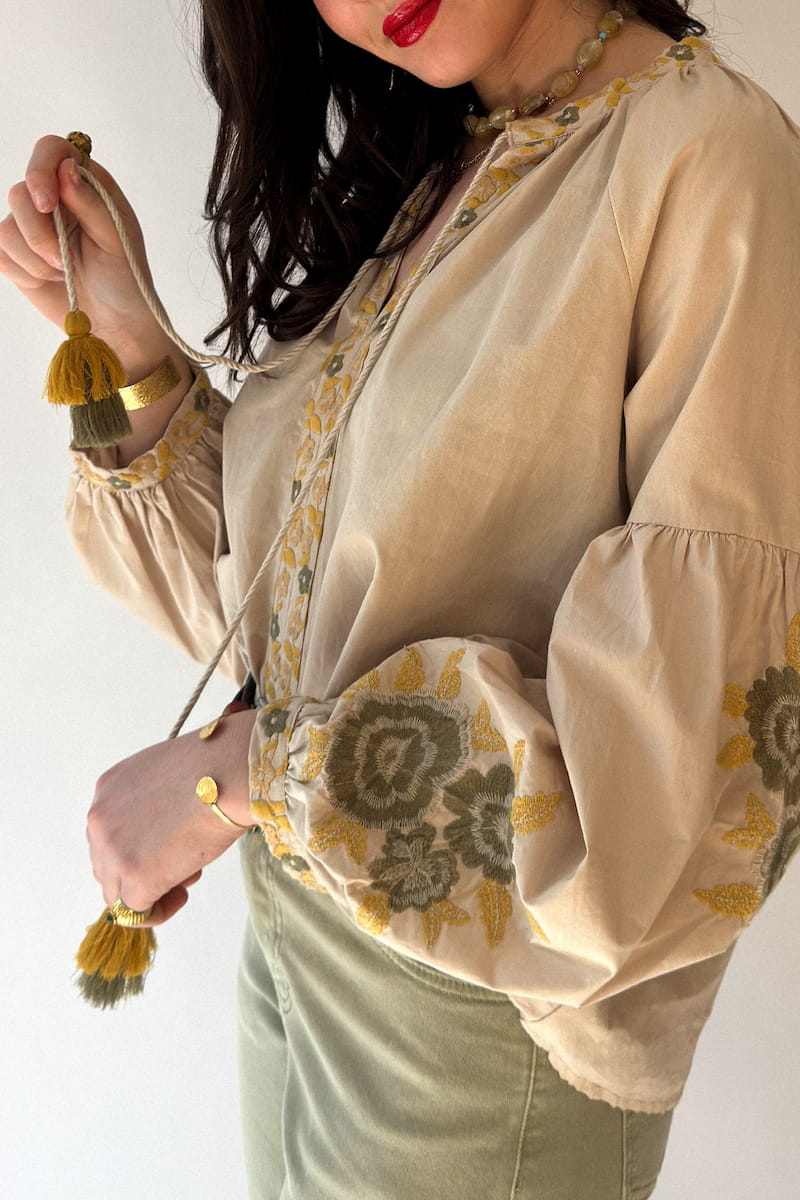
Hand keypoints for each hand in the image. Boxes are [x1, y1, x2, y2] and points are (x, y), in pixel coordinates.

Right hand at [0, 135, 176, 377]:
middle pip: (20, 193)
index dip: (41, 169)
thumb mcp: (118, 241)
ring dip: (36, 259)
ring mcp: (33, 227)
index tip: (47, 202)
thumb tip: (66, 168)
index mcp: (85, 185)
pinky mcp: (18, 255)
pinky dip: (26, 272)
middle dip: (39, 233)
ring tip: (66, 272)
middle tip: (65, 260)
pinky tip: (52, 280)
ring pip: (7, 228)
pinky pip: (2, 254)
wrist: (116, 324)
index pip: (51, 151)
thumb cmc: (126, 281)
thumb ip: (93, 203)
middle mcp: (55, 200)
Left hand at [86, 708, 257, 926]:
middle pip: (108, 866)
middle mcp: (99, 818)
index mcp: (108, 789)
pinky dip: (157, 911)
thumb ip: (151, 807)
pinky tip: (181, 895)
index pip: (110, 836)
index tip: (169, 848)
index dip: (140, 849)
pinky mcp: (134, 875)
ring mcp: (112, 848)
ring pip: (118, 892)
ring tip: (187, 874)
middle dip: (145, 871)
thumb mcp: (167, 779)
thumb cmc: (216, 769)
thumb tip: (160, 840)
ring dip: (151, 891)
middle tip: (183, 863)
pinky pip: (135, 913)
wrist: (230, 771)